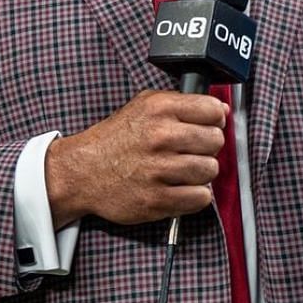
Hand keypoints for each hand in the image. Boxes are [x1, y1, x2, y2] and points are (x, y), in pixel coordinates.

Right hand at [45, 90, 225, 227]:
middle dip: (208, 147)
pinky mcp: (156, 199)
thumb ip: (183, 103)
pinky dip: (195, 195)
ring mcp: (158, 169)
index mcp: (160, 109)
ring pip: (211, 170)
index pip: (213, 111)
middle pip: (216, 141)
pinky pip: (201, 198)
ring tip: (184, 170)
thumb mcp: (145, 105)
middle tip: (192, 151)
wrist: (82, 172)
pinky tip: (181, 188)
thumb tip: (221, 110)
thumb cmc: (116, 139)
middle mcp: (160, 137)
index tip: (207, 126)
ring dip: (201, 173)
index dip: (214, 120)